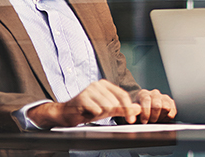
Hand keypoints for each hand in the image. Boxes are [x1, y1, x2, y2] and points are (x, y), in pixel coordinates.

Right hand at [27, 79, 141, 127]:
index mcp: (105, 85)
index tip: (131, 119)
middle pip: (115, 102)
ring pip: (107, 106)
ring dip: (100, 114)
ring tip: (92, 111)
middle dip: (110, 112)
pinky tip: (86, 112)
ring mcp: (89, 89)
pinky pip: (97, 110)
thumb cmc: (87, 110)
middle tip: (99, 112)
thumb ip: (122, 108)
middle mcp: (98, 84)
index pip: (123, 95)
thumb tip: (138, 109)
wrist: (65, 114)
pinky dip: (93, 115)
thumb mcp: (107, 110)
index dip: (128, 108)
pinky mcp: (82, 97)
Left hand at [133, 89, 176, 123]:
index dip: (146, 112)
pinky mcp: (171, 102)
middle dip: (154, 116)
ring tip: (155, 121)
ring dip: (160, 117)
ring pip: (166, 108)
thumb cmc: (137, 111)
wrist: (143, 107)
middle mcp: (154, 93)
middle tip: (150, 122)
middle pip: (157, 105)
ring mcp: (163, 97)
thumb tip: (132, 119)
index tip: (144, 121)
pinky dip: (167, 118)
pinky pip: (172, 111)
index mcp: (143, 94)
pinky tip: (161, 119)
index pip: (146, 100)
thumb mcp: (132, 111)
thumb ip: (133, 113)